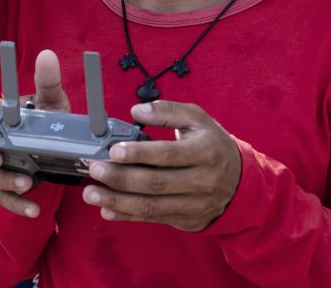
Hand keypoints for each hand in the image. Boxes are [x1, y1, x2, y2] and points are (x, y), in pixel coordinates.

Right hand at [0, 49, 68, 217]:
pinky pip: (1, 197)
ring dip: (3, 179)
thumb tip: (47, 55)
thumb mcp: (53, 106)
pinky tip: (34, 208)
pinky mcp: (1, 186)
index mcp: (1, 115)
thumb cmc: (50, 125)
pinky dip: (17, 204)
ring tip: (27, 183)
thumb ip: (49, 84)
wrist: (55, 158)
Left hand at [81, 100, 241, 231]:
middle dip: (121, 178)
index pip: (168, 154)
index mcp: (205, 152)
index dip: (139, 154)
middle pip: (156, 183)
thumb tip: (136, 111)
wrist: (239, 182)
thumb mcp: (198, 119)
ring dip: (118, 201)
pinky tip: (106, 209)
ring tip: (91, 193)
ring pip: (152, 206)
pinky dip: (127, 216)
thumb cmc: (212, 144)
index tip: (114, 150)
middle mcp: (202, 181)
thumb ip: (168, 111)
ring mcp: (194, 204)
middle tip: (96, 170)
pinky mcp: (186, 220)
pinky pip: (153, 219)